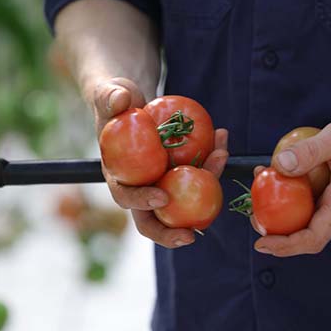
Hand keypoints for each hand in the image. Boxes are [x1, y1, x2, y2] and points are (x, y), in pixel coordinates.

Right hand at [93, 78, 228, 247]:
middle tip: (191, 236)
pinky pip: (198, 170)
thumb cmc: (114, 100)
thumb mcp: (108, 94)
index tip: (162, 197)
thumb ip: (109, 97)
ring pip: (185, 196)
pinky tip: (222, 139)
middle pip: (153, 217)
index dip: (142, 202)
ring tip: (222, 157)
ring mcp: (161, 180)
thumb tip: (121, 100)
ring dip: (207, 182)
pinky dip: (212, 158)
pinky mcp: (178, 170)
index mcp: (118, 175)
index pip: (126, 197)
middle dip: (171, 232)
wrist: (129, 100)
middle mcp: (139, 185)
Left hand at [252, 111, 330, 256]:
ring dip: (282, 208)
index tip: (260, 243)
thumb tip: (278, 166)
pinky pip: (314, 205)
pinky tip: (279, 176)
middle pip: (304, 232)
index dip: (284, 245)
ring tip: (261, 184)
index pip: (312, 239)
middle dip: (275, 226)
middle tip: (250, 210)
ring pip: (307, 218)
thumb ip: (309, 151)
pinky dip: (294, 196)